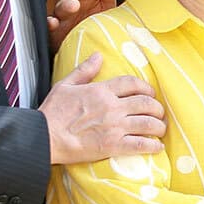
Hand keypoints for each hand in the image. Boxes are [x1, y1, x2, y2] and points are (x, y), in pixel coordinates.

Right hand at [40, 52, 164, 163]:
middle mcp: (112, 107)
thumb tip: (98, 56)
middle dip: (157, 108)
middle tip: (158, 113)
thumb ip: (84, 70)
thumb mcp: (65, 85)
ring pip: (148, 123)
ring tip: (159, 129)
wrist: (44, 137)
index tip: (150, 93)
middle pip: (146, 103)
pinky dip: (153, 146)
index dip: (146, 87)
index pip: (132, 83)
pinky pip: (140, 144)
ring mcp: (114, 127)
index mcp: (101, 91)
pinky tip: (157, 147)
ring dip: (159, 126)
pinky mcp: (112, 146)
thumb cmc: (52, 113)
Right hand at [47, 0, 118, 50]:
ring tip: (75, 5)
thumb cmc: (95, 26)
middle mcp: (71, 5)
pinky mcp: (53, 34)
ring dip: (67, 5)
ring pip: (61, 8)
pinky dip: (49, 24)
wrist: (87, 50)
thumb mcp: (105, 7)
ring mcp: (61, 18)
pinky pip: (49, 28)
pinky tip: (53, 23)